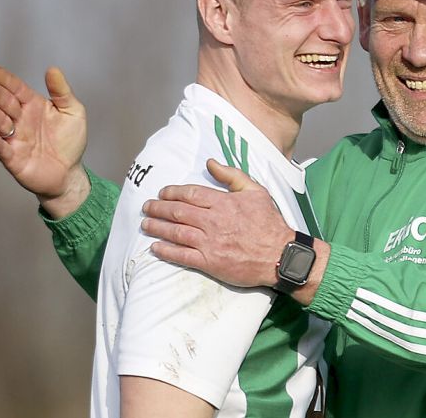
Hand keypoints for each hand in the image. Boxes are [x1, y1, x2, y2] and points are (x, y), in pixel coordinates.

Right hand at [0, 65, 89, 217]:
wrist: (70, 173)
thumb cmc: (70, 141)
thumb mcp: (73, 112)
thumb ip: (62, 91)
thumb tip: (52, 69)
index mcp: (32, 106)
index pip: (15, 89)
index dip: (3, 79)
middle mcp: (20, 120)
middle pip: (4, 103)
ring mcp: (14, 138)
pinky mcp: (13, 158)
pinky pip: (1, 148)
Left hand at [142, 159, 294, 287]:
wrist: (280, 254)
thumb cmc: (269, 223)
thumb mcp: (255, 191)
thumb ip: (231, 176)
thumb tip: (211, 163)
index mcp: (223, 202)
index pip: (190, 194)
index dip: (172, 192)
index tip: (162, 193)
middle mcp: (213, 221)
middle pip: (178, 212)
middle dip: (158, 209)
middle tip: (146, 207)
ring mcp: (210, 243)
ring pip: (176, 232)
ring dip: (157, 228)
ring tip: (145, 225)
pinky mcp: (210, 262)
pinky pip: (182, 256)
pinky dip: (166, 251)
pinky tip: (155, 248)